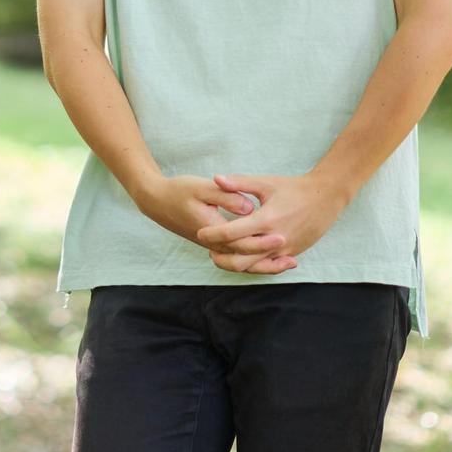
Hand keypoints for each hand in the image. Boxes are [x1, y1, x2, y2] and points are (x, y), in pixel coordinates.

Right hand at [132, 175, 279, 264]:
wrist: (157, 202)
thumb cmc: (179, 190)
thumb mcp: (201, 187)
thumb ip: (226, 194)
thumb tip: (248, 207)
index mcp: (211, 228)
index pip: (240, 242)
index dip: (262, 241)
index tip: (282, 236)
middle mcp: (213, 243)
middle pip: (244, 257)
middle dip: (270, 257)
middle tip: (293, 255)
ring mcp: (214, 246)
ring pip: (242, 262)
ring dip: (265, 265)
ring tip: (290, 262)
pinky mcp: (216, 245)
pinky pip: (238, 258)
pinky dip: (256, 261)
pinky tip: (273, 257)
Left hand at [194, 173, 347, 275]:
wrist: (327, 198)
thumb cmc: (294, 188)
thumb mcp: (266, 182)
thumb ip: (239, 183)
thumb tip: (216, 178)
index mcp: (266, 219)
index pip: (232, 233)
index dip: (213, 234)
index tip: (200, 232)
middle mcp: (274, 239)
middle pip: (240, 259)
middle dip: (221, 257)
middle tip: (208, 249)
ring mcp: (284, 250)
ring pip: (253, 267)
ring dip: (234, 263)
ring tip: (221, 254)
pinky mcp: (291, 254)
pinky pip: (267, 266)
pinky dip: (252, 264)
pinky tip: (242, 257)